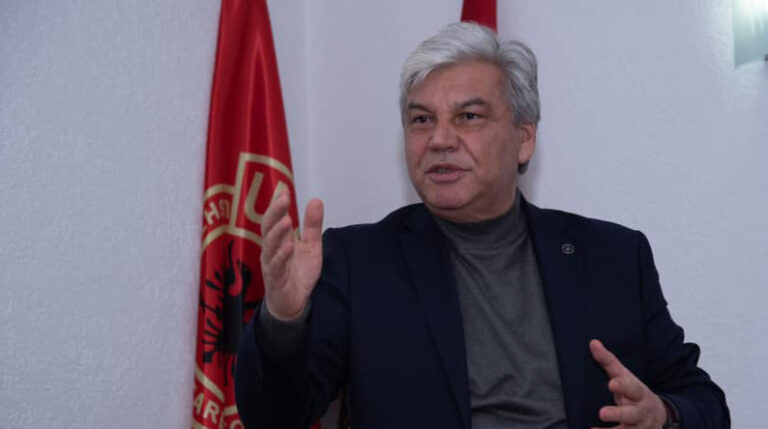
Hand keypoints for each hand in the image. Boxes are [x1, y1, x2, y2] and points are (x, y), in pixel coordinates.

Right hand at [260, 192, 323, 320]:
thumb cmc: (298, 272)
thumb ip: (312, 225)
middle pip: (268, 228)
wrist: (293, 304)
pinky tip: (289, 247)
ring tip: (287, 220)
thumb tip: (316, 200)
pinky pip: (276, 266)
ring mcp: (271, 264)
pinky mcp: (275, 280)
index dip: (277, 203)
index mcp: (278, 240)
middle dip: (275, 212)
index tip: (283, 187)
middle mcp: (271, 249)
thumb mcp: (310, 246)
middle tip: (283, 198)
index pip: (274, 218)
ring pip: (270, 246)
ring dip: (278, 233)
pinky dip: (281, 256)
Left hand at [589, 339, 666, 428]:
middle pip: (632, 414)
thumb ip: (608, 361)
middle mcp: (641, 411)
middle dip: (618, 413)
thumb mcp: (624, 376)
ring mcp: (639, 427)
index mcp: (638, 393)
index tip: (612, 383)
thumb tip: (593, 343)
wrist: (658, 414)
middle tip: (602, 413)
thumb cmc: (634, 392)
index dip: (623, 386)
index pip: (632, 388)